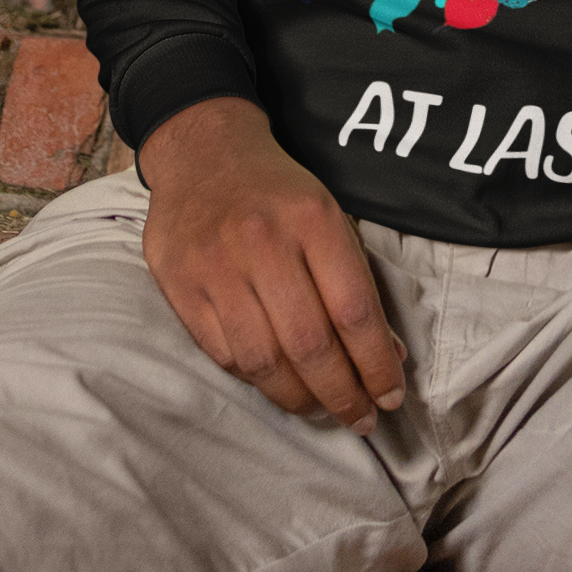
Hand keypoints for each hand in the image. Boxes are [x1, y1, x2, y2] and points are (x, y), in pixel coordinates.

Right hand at [140, 96, 407, 429]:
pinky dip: (258, 380)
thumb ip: (353, 279)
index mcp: (312, 218)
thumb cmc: (278, 191)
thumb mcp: (328, 214)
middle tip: (362, 418)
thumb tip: (384, 353)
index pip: (353, 310)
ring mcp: (216, 268)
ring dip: (300, 399)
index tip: (391, 394)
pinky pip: (225, 355)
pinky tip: (280, 385)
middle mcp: (263, 244)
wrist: (203, 153)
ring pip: (264, 361)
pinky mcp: (180, 287)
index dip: (376, 363)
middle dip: (342, 394)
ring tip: (323, 411)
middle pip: (310, 345)